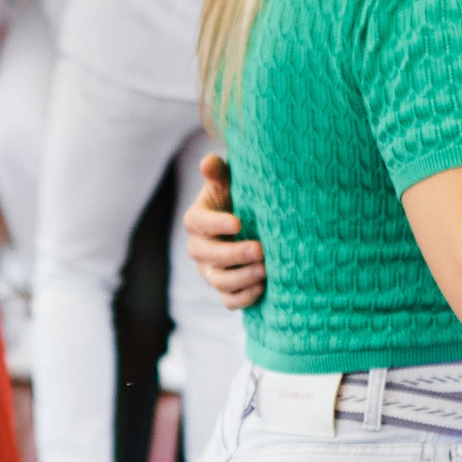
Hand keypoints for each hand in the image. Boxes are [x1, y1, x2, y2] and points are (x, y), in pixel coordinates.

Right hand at [182, 152, 265, 310]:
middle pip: (208, 256)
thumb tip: (209, 161)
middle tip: (260, 249)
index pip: (198, 223)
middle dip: (234, 254)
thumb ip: (218, 172)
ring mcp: (210, 272)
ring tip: (265, 270)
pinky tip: (262, 287)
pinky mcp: (224, 290)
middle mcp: (199, 248)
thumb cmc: (237, 199)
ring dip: (241, 277)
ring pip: (218, 281)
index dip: (216, 224)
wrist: (248, 225)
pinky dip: (244, 297)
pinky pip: (228, 300)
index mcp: (196, 220)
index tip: (238, 222)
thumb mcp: (228, 183)